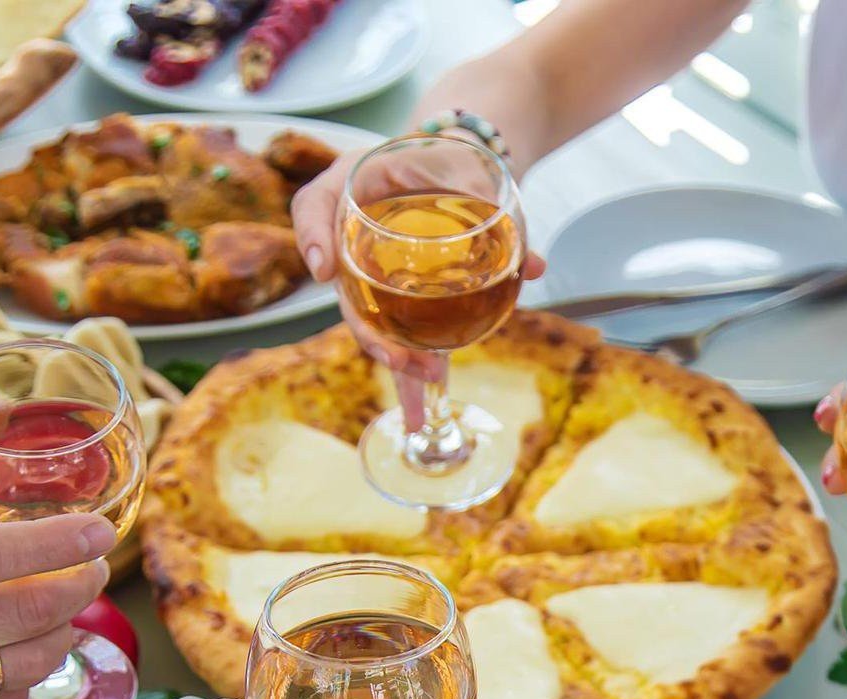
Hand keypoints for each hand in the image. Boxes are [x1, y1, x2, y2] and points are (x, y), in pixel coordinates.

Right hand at [291, 141, 547, 381]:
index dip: (312, 238)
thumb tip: (534, 267)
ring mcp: (370, 266)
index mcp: (350, 187)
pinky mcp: (395, 290)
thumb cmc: (448, 155)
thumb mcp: (460, 161)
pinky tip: (428, 396)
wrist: (454, 162)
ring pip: (370, 319)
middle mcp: (350, 233)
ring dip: (395, 358)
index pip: (313, 206)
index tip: (324, 271)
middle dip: (370, 332)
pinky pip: (400, 327)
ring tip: (422, 389)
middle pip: (345, 287)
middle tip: (400, 361)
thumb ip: (491, 206)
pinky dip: (415, 360)